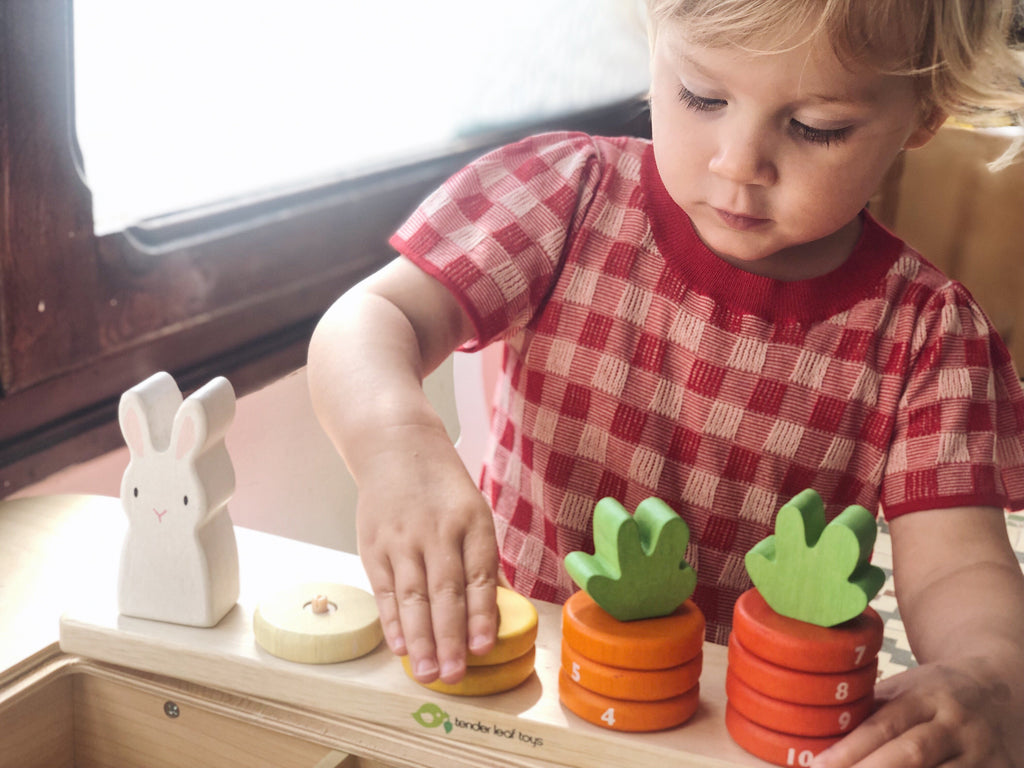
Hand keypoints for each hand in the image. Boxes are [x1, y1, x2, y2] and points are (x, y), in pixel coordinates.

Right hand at [355, 428, 499, 685]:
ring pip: (412, 597)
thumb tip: (493, 612)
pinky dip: (392, 622)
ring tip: (428, 673)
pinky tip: (401, 647)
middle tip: (453, 675)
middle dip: (449, 637)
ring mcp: (402, 539)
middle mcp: (436, 531)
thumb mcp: (473, 511)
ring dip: (420, 639)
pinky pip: (385, 591)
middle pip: (443, 591)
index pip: (477, 574)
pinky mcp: (373, 546)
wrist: (395, 447)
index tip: (482, 648)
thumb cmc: (443, 488)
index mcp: (470, 521)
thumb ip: (481, 559)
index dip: (480, 614)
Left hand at [812, 659, 1020, 766]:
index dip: (848, 751)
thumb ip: (869, 713)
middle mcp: (956, 724)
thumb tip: (817, 739)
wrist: (1000, 688)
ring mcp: (983, 753)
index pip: (882, 726)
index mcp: (926, 695)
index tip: (817, 767)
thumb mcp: (903, 689)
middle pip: (910, 755)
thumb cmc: (935, 693)